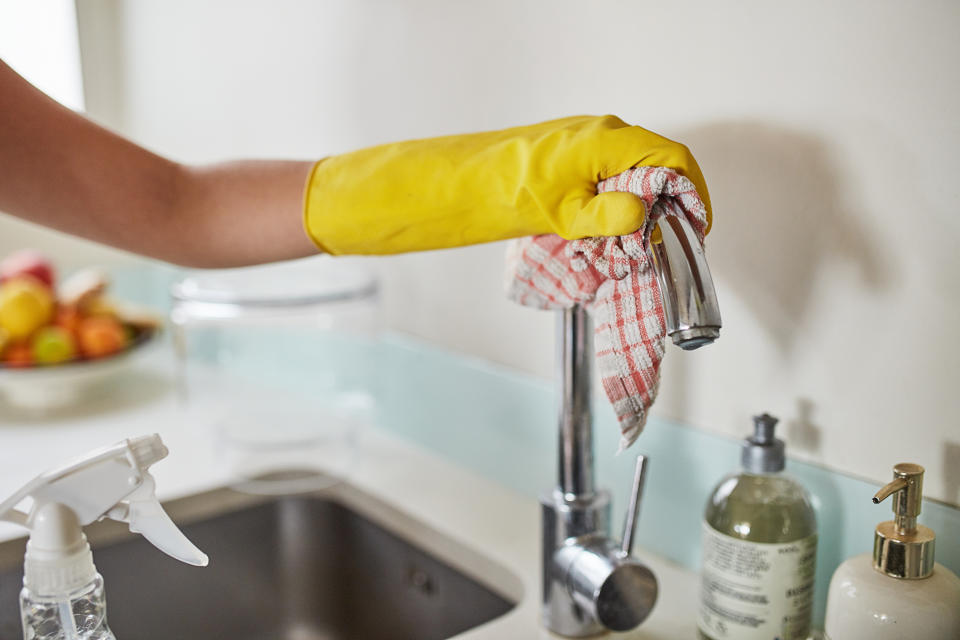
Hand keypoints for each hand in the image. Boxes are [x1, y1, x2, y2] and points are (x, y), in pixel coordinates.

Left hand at [303, 115, 711, 254]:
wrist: (460, 183)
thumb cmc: (502, 192)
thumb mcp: (560, 214)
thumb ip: (607, 216)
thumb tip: (643, 214)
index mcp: (606, 141)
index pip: (673, 159)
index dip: (694, 194)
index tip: (697, 228)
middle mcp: (601, 134)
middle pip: (659, 165)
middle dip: (672, 205)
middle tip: (670, 243)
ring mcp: (587, 142)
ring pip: (636, 172)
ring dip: (646, 207)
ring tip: (640, 244)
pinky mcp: (573, 155)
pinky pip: (613, 175)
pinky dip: (622, 202)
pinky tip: (612, 229)